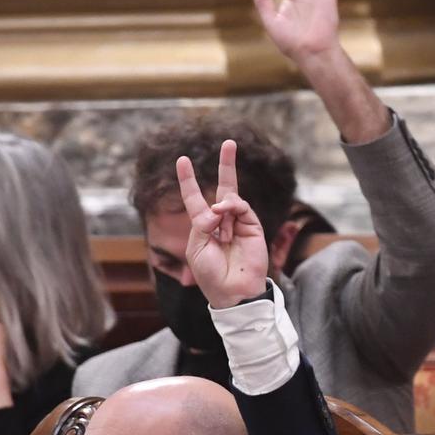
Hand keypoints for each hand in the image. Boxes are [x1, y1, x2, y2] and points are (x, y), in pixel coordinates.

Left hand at [179, 142, 269, 307]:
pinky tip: (225, 215)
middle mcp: (222, 221)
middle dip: (227, 164)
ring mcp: (239, 223)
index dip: (188, 180)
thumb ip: (202, 223)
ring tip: (218, 223)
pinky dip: (232, 207)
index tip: (182, 160)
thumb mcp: (196, 248)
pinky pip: (242, 208)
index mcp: (203, 227)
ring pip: (231, 199)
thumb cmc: (211, 274)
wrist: (233, 291)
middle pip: (225, 187)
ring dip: (222, 207)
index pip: (195, 198)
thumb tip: (218, 206)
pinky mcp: (253, 227)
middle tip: (229, 142)